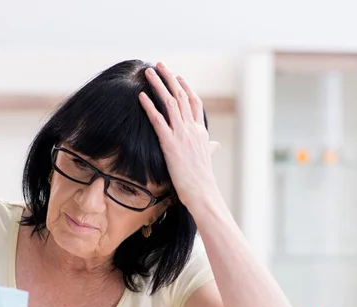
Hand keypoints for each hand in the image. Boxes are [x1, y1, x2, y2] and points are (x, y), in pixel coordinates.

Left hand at [139, 62, 220, 207]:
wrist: (202, 191)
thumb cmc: (203, 180)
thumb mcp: (208, 159)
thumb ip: (210, 149)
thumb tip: (215, 146)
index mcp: (202, 132)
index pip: (195, 103)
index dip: (186, 88)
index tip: (178, 77)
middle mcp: (192, 128)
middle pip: (181, 96)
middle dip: (170, 78)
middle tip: (160, 65)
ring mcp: (181, 134)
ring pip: (170, 102)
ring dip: (158, 85)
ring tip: (149, 72)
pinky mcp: (170, 143)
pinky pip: (157, 119)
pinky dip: (149, 105)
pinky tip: (141, 95)